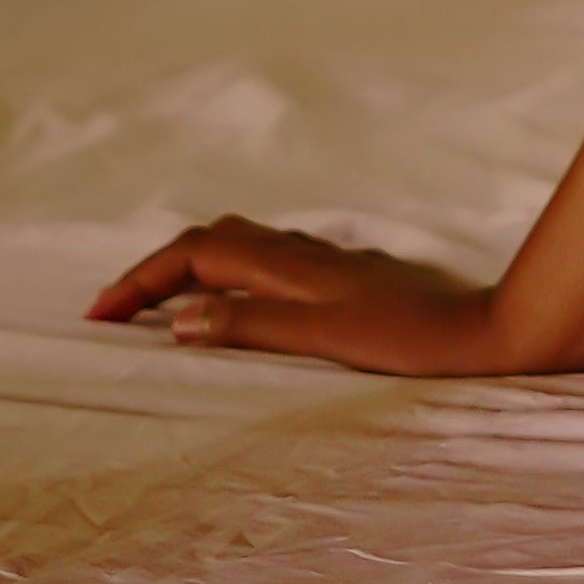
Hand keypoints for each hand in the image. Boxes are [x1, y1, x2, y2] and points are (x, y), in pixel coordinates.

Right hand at [85, 217, 501, 373]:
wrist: (485, 334)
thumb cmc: (410, 342)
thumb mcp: (325, 339)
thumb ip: (254, 325)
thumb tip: (181, 321)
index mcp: (290, 265)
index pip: (195, 254)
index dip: (142, 280)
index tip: (99, 316)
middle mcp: (305, 254)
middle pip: (211, 242)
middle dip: (157, 270)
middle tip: (116, 312)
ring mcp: (328, 264)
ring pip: (241, 248)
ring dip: (192, 269)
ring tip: (160, 307)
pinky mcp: (348, 280)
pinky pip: (267, 263)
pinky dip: (229, 276)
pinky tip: (235, 304)